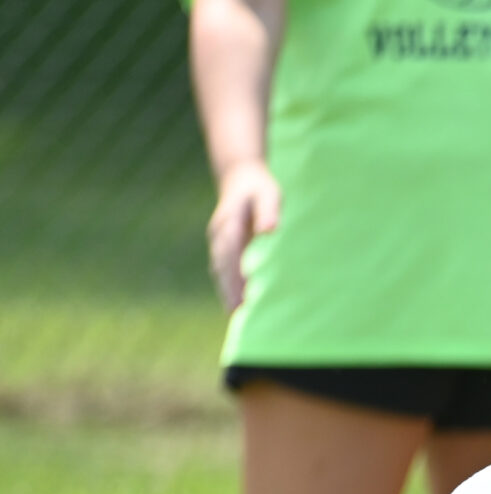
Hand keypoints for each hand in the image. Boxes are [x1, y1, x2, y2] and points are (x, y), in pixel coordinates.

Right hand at [207, 160, 279, 311]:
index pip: (231, 254)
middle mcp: (219, 233)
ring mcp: (218, 240)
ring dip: (227, 292)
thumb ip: (269, 210)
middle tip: (239, 317)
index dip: (235, 277)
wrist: (241, 176)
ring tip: (237, 317)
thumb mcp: (269, 193)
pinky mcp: (223, 245)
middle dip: (229, 291)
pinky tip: (237, 304)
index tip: (243, 298)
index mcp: (229, 222)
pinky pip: (223, 269)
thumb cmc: (260, 187)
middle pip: (222, 267)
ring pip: (220, 270)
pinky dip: (228, 286)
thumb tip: (269, 230)